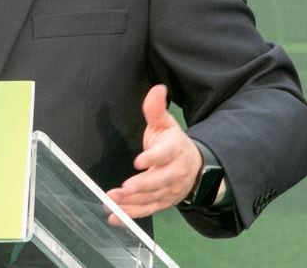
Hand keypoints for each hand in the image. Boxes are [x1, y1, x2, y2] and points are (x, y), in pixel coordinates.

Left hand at [105, 84, 201, 219]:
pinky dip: (131, 215)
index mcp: (174, 151)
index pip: (165, 155)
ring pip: (151, 199)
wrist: (195, 167)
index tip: (138, 161)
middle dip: (141, 186)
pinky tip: (114, 217)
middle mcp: (174, 173)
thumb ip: (156, 109)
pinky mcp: (162, 203)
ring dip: (131, 203)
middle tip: (123, 188)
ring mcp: (169, 191)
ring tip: (112, 202)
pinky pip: (147, 211)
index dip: (153, 158)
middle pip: (159, 181)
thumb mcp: (166, 124)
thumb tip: (157, 89)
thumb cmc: (173, 143)